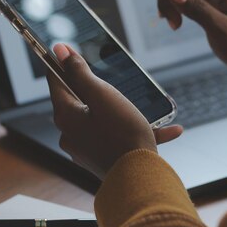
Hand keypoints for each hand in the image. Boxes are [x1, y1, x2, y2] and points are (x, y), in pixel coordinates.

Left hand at [47, 44, 182, 179]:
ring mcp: (86, 149)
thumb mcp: (102, 95)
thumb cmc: (122, 134)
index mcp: (65, 117)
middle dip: (99, 89)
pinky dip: (138, 131)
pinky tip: (169, 130)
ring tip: (148, 107)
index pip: (56, 82)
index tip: (67, 49)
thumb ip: (80, 72)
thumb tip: (60, 51)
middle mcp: (70, 134)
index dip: (62, 63)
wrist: (140, 178)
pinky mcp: (103, 160)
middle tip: (113, 77)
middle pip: (80, 101)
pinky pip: (119, 138)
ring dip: (126, 111)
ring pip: (104, 120)